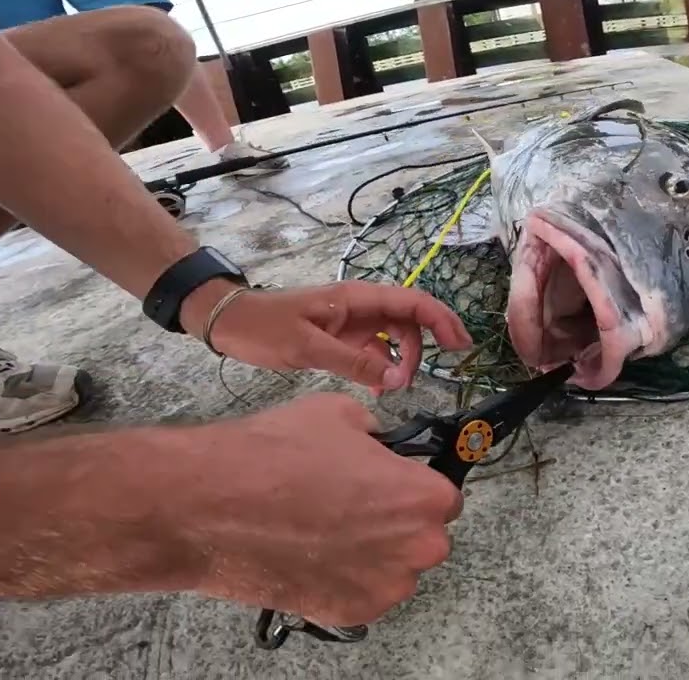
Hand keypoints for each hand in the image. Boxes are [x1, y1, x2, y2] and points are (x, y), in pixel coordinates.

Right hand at [179, 392, 463, 625]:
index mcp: (423, 497)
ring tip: (325, 529)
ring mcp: (385, 586)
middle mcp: (416, 548)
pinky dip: (345, 578)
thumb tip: (380, 442)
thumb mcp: (340, 414)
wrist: (211, 505)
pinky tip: (312, 554)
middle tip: (352, 505)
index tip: (393, 485)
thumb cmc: (274, 457)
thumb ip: (377, 434)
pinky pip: (364, 592)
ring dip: (373, 553)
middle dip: (396, 522)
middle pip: (424, 536)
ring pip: (394, 568)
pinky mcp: (351, 612)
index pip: (444, 496)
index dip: (414, 487)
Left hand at [180, 279, 473, 394]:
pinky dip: (381, 369)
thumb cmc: (264, 327)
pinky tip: (377, 389)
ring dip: (400, 361)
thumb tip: (394, 379)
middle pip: (408, 320)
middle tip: (416, 380)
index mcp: (356, 298)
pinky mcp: (341, 338)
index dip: (441, 319)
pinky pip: (374, 351)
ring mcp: (351, 322)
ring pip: (393, 338)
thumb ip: (352, 362)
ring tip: (392, 389)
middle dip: (422, 348)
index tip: (459, 345)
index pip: (412, 302)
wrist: (228, 323)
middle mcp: (360, 307)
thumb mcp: (307, 346)